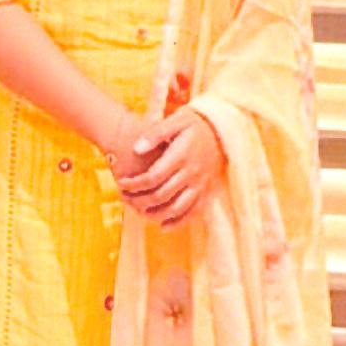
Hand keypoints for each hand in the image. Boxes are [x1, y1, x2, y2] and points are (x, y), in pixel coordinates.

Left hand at [114, 106, 227, 229]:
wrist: (225, 131)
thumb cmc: (196, 124)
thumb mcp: (177, 120)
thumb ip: (155, 133)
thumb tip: (136, 148)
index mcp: (181, 155)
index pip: (152, 177)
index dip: (134, 184)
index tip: (121, 183)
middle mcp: (192, 173)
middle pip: (161, 195)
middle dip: (138, 200)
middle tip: (124, 197)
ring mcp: (201, 185)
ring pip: (175, 209)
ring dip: (154, 214)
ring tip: (138, 211)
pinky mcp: (208, 193)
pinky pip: (193, 214)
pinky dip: (177, 223)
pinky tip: (163, 225)